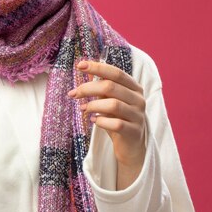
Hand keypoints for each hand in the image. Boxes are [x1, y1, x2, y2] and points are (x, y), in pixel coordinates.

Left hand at [68, 60, 145, 188]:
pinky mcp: (134, 131)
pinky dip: (101, 121)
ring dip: (93, 106)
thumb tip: (81, 77)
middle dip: (88, 88)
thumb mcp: (111, 100)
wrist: (131, 145)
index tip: (79, 65)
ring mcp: (138, 115)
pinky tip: (94, 121)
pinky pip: (116, 124)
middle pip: (111, 87)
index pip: (115, 72)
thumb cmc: (117, 118)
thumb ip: (102, 88)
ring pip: (113, 104)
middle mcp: (138, 99)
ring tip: (83, 109)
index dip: (97, 67)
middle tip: (73, 94)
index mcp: (133, 87)